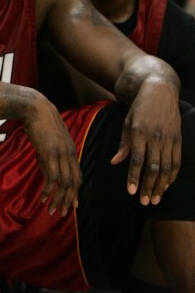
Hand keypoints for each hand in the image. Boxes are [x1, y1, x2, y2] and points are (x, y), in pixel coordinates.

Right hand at [23, 95, 80, 215]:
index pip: (77, 176)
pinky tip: (43, 198)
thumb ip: (49, 159)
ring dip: (58, 199)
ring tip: (51, 211)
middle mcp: (69, 154)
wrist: (35, 107)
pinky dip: (48, 190)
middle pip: (74, 183)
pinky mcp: (50, 153)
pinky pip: (52, 177)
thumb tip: (47, 175)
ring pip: (64, 183)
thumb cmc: (40, 122)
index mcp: (71, 151)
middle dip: (68, 200)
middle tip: (61, 213)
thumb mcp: (47, 142)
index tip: (72, 205)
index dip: (75, 192)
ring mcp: (61, 154)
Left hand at [111, 79, 180, 205]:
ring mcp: (169, 138)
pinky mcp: (178, 138)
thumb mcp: (127, 123)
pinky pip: (177, 161)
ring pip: (167, 167)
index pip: (137, 160)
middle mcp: (155, 136)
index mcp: (139, 132)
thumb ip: (123, 144)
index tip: (131, 192)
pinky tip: (167, 185)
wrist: (159, 90)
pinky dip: (172, 175)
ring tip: (156, 199)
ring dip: (161, 185)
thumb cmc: (138, 108)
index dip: (134, 177)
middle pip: (153, 167)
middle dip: (149, 186)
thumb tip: (114, 162)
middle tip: (145, 202)